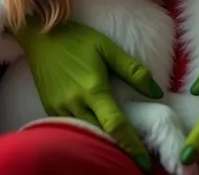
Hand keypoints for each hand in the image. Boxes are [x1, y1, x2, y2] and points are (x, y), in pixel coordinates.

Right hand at [15, 17, 163, 171]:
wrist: (41, 37)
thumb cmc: (77, 40)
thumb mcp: (107, 47)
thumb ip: (133, 70)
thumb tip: (157, 92)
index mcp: (93, 89)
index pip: (116, 125)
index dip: (132, 145)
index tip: (144, 162)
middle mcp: (75, 104)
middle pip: (101, 136)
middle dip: (119, 150)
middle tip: (135, 159)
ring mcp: (60, 110)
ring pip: (85, 135)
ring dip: (102, 145)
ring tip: (119, 150)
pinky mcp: (51, 110)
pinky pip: (71, 129)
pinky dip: (86, 136)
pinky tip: (97, 135)